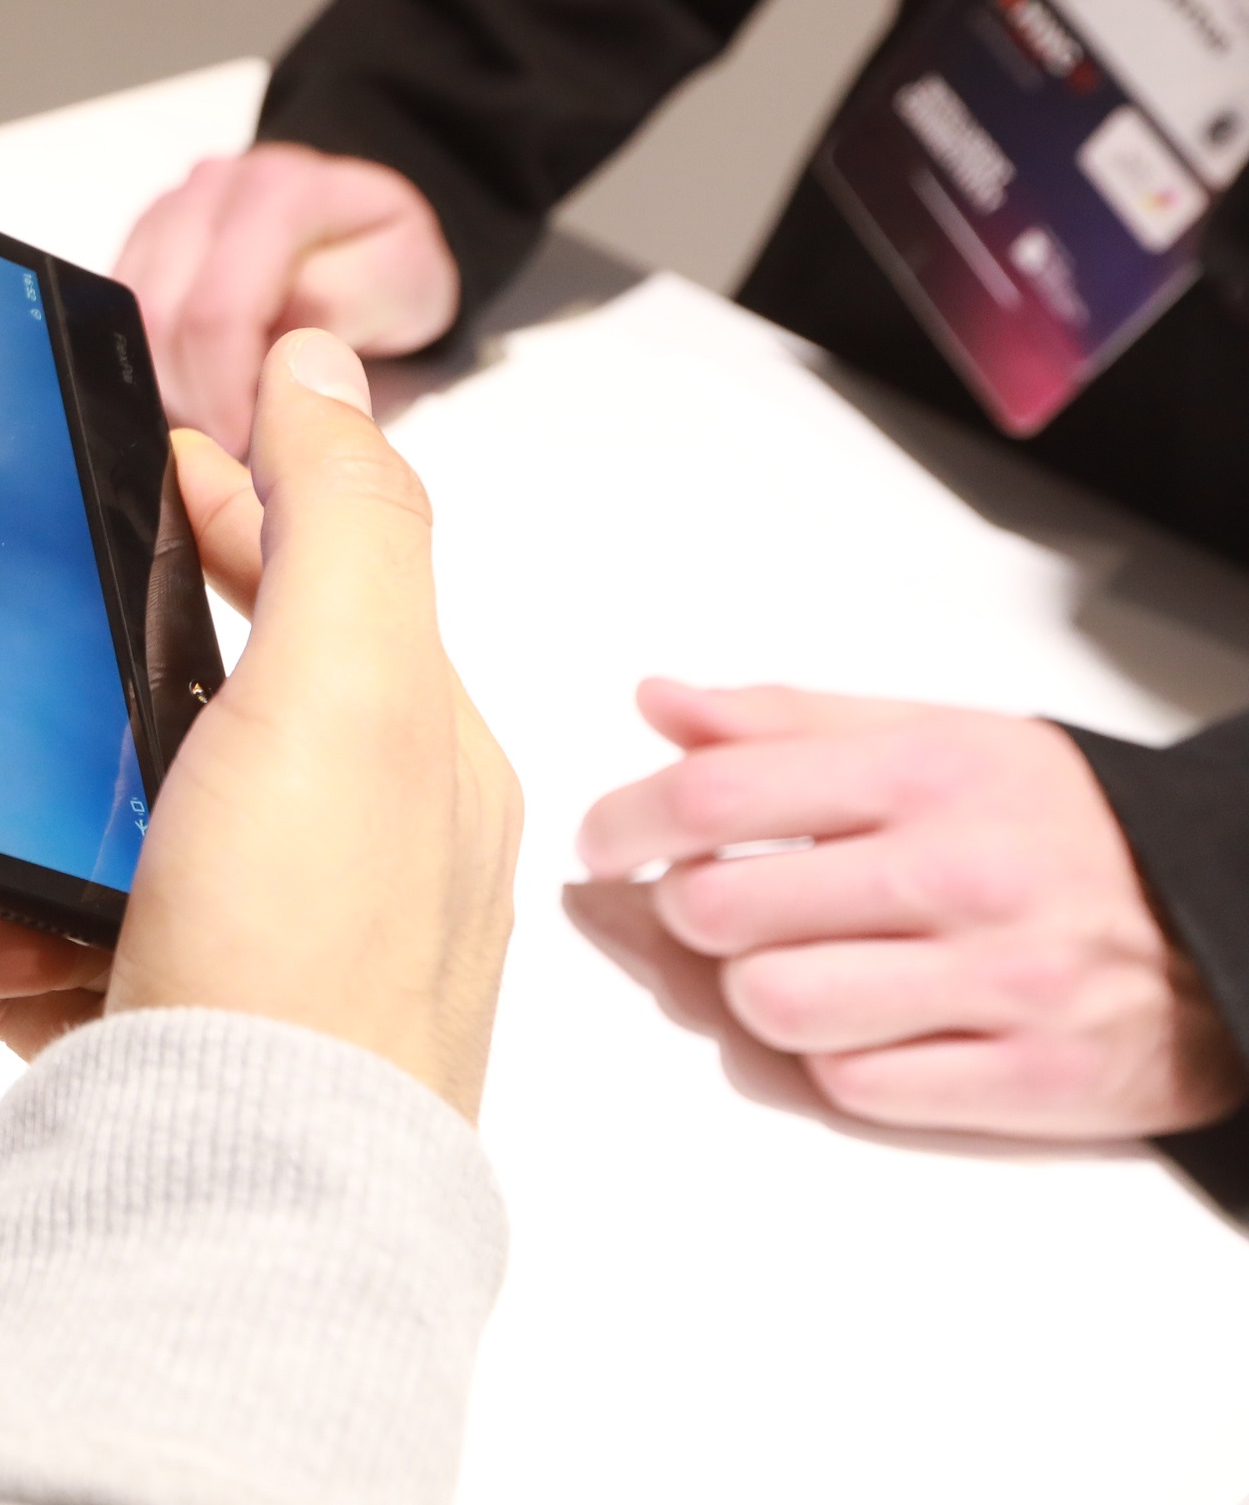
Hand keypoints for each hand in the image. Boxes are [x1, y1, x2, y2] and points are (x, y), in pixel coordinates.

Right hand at [0, 330, 522, 1119]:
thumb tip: (328, 364)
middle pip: (184, 702)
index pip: (322, 577)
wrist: (243, 1203)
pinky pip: (6, 936)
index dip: (225, 500)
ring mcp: (233, 946)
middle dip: (74, 659)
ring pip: (83, 825)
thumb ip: (340, 514)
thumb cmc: (311, 954)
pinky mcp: (135, 1028)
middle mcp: (336, 853)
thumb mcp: (347, 688)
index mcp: (411, 757)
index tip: (121, 455)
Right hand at [112, 144, 458, 455]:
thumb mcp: (404, 293)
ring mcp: (169, 212)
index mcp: (279, 193)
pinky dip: (157, 370)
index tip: (250, 450)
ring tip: (226, 419)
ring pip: (130, 325)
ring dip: (172, 388)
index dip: (225, 394)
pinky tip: (203, 391)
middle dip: (193, 400)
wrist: (368, 250)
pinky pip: (120, 322)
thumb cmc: (389, 273)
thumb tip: (285, 351)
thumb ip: (341, 311)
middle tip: (237, 449)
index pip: (216, 311)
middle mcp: (213, 189)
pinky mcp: (141, 243)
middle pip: (160, 320)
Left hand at [578, 683, 1245, 1139]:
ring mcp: (1000, 985)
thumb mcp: (939, 738)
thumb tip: (660, 703)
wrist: (1231, 918)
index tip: (604, 843)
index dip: (626, 821)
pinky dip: (833, 1063)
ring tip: (792, 966)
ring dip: (756, 995)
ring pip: (773, 1009)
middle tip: (704, 910)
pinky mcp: (1030, 1080)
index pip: (715, 795)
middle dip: (686, 916)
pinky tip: (867, 1022)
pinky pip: (852, 1088)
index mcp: (927, 774)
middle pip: (721, 913)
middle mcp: (961, 875)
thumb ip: (787, 721)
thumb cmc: (1062, 827)